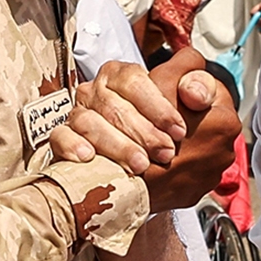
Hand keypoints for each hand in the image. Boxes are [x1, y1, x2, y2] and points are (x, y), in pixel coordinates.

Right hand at [53, 57, 186, 174]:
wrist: (133, 184)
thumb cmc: (164, 139)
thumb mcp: (189, 111)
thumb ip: (200, 90)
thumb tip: (197, 92)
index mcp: (123, 77)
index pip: (134, 79)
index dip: (158, 105)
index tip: (179, 130)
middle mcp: (96, 92)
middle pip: (114, 106)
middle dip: (143, 132)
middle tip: (166, 153)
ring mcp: (77, 116)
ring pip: (89, 122)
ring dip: (117, 145)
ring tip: (141, 166)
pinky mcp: (62, 141)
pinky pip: (61, 137)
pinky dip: (74, 146)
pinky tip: (90, 159)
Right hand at [139, 54, 237, 213]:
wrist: (124, 187)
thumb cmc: (142, 133)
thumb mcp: (162, 84)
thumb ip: (184, 66)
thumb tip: (195, 59)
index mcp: (225, 122)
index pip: (212, 90)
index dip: (188, 87)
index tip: (171, 94)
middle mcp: (225, 152)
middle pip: (206, 119)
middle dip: (185, 115)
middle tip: (162, 116)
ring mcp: (210, 176)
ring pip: (197, 146)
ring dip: (181, 139)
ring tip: (157, 139)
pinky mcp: (193, 194)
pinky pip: (187, 171)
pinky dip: (174, 164)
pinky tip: (155, 159)